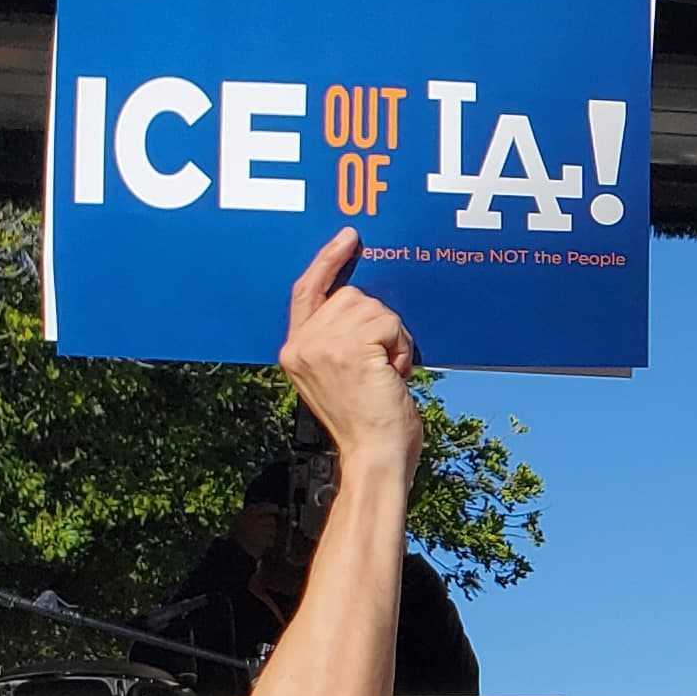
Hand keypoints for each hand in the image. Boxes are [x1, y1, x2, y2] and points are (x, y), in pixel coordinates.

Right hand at [278, 227, 421, 465]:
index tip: (348, 238)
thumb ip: (337, 341)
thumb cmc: (368, 424)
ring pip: (373, 307)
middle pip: (351, 296)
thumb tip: (361, 303)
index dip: (327, 261)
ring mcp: (323, 345)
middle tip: (383, 367)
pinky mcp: (349, 349)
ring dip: (393, 339)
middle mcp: (301, 344)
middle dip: (379, 325)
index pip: (307, 291)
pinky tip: (394, 377)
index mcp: (295, 350)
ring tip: (387, 375)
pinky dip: (401, 348)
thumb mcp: (339, 377)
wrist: (374, 457)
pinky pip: (389, 323)